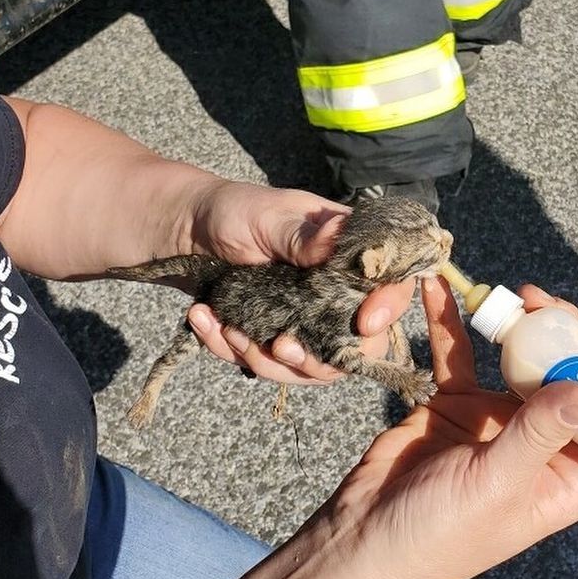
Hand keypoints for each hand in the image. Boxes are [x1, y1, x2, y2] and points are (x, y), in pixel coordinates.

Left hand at [183, 181, 414, 383]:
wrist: (186, 229)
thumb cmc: (234, 211)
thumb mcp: (265, 216)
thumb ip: (298, 235)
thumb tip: (336, 239)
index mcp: (349, 254)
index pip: (391, 285)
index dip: (387, 308)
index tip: (363, 324)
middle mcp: (338, 292)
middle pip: (359, 345)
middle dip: (319, 358)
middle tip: (280, 345)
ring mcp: (308, 321)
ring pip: (314, 367)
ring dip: (269, 360)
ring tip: (229, 330)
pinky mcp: (276, 338)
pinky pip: (269, 365)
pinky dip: (234, 353)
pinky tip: (206, 323)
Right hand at [318, 277, 577, 578]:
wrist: (361, 539)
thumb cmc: (438, 533)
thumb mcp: (496, 484)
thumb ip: (540, 433)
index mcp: (564, 477)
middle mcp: (538, 444)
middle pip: (568, 379)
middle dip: (565, 337)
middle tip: (546, 306)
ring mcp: (496, 420)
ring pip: (521, 360)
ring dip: (521, 325)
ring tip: (518, 296)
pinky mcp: (456, 403)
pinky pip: (459, 356)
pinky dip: (453, 324)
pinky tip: (443, 292)